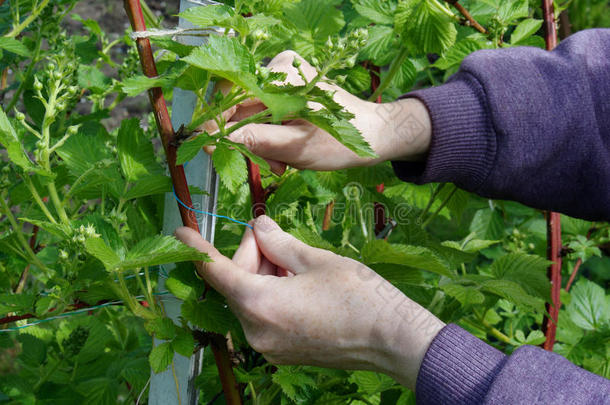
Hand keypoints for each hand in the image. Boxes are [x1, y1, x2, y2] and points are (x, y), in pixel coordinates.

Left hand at [175, 216, 443, 390]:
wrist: (392, 340)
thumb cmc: (358, 295)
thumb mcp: (315, 258)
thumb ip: (278, 242)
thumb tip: (259, 227)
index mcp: (259, 303)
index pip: (215, 271)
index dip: (196, 249)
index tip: (180, 234)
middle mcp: (256, 331)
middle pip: (238, 282)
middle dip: (254, 257)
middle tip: (279, 240)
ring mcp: (268, 347)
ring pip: (252, 299)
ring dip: (266, 276)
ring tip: (300, 266)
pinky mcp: (282, 354)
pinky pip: (265, 317)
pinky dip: (273, 296)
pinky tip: (301, 286)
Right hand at [206, 51, 431, 173]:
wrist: (372, 135)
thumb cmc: (339, 143)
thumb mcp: (294, 147)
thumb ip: (254, 140)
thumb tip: (214, 139)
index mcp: (283, 75)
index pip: (232, 95)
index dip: (217, 123)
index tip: (210, 147)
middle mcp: (281, 68)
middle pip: (241, 105)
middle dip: (248, 139)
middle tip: (266, 165)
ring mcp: (285, 77)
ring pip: (252, 113)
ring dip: (262, 142)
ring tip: (282, 164)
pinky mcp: (289, 88)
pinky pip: (265, 112)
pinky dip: (271, 134)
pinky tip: (286, 153)